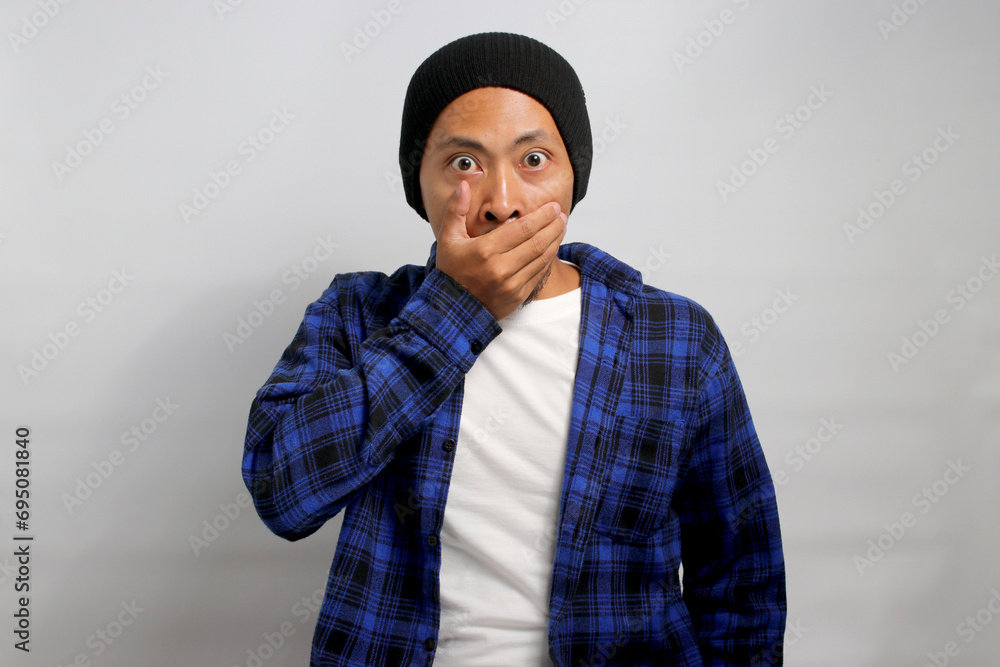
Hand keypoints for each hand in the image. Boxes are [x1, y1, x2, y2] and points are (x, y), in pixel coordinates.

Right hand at [433, 181, 566, 320]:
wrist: (454, 308)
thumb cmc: (451, 271)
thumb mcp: (447, 239)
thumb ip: (456, 210)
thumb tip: (463, 186)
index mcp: (485, 250)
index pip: (523, 228)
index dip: (542, 216)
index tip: (552, 207)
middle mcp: (500, 268)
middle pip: (537, 242)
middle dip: (553, 226)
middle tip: (561, 215)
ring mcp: (511, 284)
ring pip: (541, 258)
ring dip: (555, 241)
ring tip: (561, 227)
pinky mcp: (517, 296)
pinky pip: (539, 274)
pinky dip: (548, 259)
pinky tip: (552, 247)